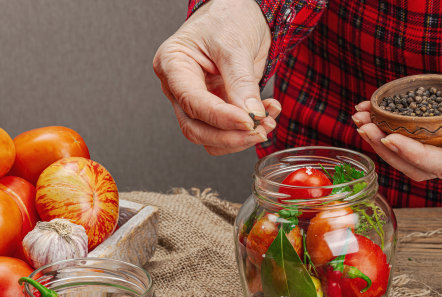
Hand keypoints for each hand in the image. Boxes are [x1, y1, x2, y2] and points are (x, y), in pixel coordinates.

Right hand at [153, 0, 278, 154]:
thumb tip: (250, 115)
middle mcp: (179, 87)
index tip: (248, 121)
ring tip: (267, 122)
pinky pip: (227, 131)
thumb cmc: (228, 17)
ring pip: (210, 137)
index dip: (220, 117)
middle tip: (259, 131)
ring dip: (240, 138)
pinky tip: (266, 115)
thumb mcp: (235, 45)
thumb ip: (241, 82)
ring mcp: (197, 100)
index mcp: (173, 65)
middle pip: (195, 128)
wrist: (241, 13)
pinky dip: (247, 131)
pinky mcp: (216, 107)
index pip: (192, 101)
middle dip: (229, 136)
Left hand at [352, 50, 441, 180]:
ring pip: (405, 151)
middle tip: (364, 127)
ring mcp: (441, 141)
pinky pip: (404, 131)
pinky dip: (384, 123)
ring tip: (360, 119)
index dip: (412, 154)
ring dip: (379, 138)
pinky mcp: (430, 127)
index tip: (389, 139)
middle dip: (385, 147)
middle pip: (414, 163)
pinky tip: (367, 110)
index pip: (439, 164)